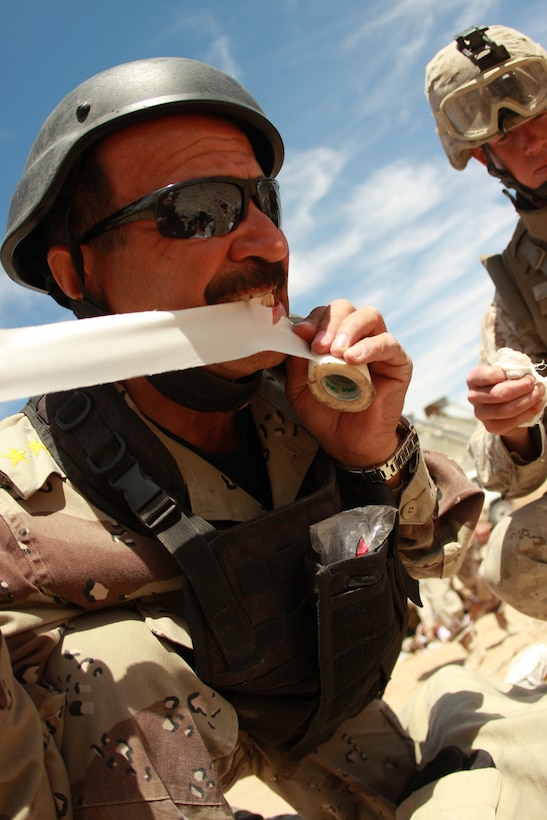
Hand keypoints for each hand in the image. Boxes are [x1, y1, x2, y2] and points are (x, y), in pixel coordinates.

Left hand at [284, 300, 412, 465]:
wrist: (347, 442)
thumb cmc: (326, 413)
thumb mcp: (300, 388)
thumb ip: (295, 363)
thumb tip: (293, 337)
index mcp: (333, 339)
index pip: (325, 314)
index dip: (313, 320)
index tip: (300, 333)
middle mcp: (357, 337)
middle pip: (346, 308)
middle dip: (329, 322)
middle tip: (318, 346)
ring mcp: (379, 347)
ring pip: (369, 316)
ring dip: (349, 329)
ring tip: (337, 352)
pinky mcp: (398, 362)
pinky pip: (388, 343)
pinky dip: (370, 347)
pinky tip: (354, 359)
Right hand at [467, 364, 544, 456]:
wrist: (503, 403)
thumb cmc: (505, 382)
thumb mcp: (505, 372)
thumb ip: (510, 371)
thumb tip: (525, 377)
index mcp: (473, 379)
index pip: (485, 376)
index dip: (504, 374)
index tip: (520, 373)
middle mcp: (473, 396)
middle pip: (498, 394)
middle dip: (521, 388)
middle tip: (533, 383)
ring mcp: (480, 413)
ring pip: (506, 410)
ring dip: (528, 400)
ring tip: (539, 392)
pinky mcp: (491, 427)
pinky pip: (512, 421)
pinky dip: (529, 412)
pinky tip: (538, 404)